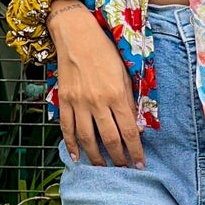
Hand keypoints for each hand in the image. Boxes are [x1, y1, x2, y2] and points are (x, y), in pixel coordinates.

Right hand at [50, 3, 144, 168]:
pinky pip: (67, 128)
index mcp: (117, 94)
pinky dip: (71, 145)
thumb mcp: (125, 74)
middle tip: (124, 169)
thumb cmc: (105, 52)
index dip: (135, 151)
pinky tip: (76, 157)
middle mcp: (98, 102)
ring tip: (103, 168)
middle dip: (119, 158)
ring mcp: (79, 103)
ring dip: (96, 157)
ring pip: (87, 138)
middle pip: (110, 139)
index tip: (140, 164)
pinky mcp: (65, 101)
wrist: (76, 35)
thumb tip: (136, 126)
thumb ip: (129, 101)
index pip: (129, 131)